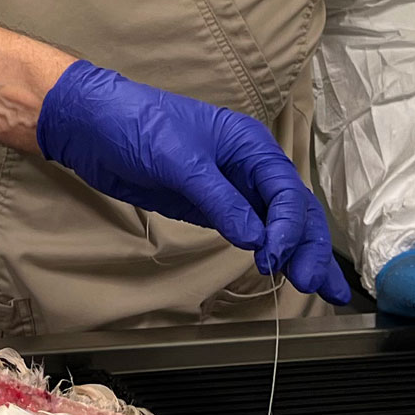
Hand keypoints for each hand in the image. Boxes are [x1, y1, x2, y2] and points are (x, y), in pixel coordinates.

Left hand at [35, 60, 349, 303]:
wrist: (91, 125)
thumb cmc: (136, 125)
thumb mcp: (178, 160)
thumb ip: (218, 199)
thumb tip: (256, 240)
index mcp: (250, 145)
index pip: (286, 191)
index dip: (287, 227)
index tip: (273, 258)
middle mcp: (250, 167)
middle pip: (294, 210)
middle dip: (307, 246)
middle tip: (307, 284)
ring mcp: (233, 189)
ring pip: (279, 224)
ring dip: (301, 253)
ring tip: (323, 289)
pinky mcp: (213, 207)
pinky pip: (252, 230)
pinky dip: (272, 250)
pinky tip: (286, 271)